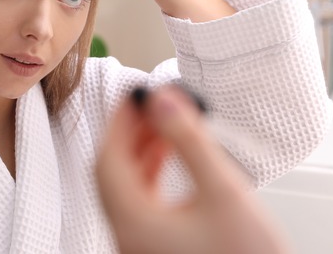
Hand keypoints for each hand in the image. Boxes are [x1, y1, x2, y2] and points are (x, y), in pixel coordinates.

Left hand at [96, 87, 288, 253]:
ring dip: (140, 151)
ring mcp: (139, 245)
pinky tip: (168, 156)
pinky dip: (149, 173)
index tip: (135, 95)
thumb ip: (190, 141)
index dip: (120, 121)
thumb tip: (163, 101)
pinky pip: (140, 203)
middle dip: (130, 133)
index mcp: (134, 225)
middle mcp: (128, 237)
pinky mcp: (155, 248)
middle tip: (150, 104)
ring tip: (163, 123)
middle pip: (113, 174)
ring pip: (126, 188)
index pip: (109, 160)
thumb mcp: (223, 192)